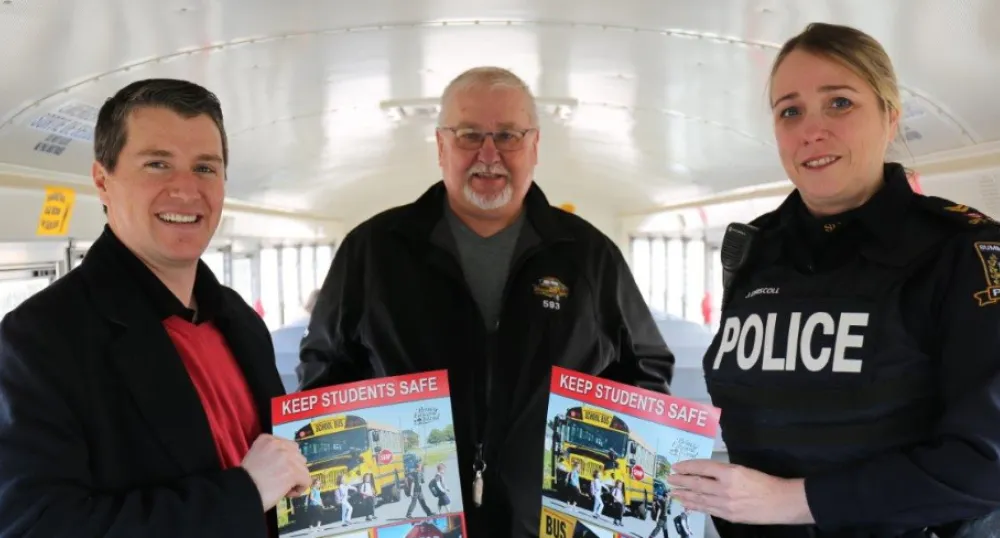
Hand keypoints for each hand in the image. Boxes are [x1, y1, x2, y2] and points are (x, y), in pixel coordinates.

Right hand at [241, 434, 311, 509]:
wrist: (241, 492)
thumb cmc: (245, 480)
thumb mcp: (255, 457)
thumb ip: (271, 454)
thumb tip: (288, 463)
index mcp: (266, 439)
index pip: (289, 446)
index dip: (286, 461)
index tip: (275, 471)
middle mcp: (278, 444)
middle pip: (298, 456)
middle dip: (293, 469)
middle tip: (280, 480)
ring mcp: (287, 457)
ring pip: (303, 468)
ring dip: (296, 479)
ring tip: (282, 488)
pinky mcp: (293, 472)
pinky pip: (306, 480)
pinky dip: (300, 488)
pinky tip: (287, 493)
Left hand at [666, 459, 813, 524]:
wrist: (780, 502)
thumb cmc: (764, 482)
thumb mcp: (743, 469)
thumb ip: (724, 471)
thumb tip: (705, 472)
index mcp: (730, 472)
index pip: (702, 467)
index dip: (687, 466)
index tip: (676, 466)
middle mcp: (725, 488)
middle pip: (697, 483)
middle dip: (681, 481)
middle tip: (669, 479)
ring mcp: (725, 503)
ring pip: (699, 498)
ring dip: (684, 495)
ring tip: (674, 493)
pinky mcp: (728, 515)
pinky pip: (707, 510)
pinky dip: (695, 506)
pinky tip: (687, 505)